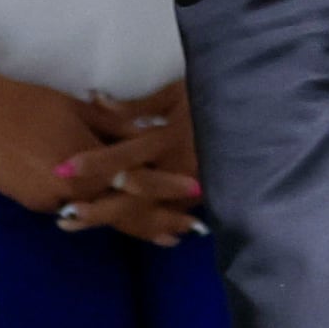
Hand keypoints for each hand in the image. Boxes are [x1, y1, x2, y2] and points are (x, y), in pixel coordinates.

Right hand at [0, 69, 199, 243]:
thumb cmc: (27, 100)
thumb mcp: (78, 107)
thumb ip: (117, 125)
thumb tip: (151, 133)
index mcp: (88, 164)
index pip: (138, 183)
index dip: (168, 190)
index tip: (196, 195)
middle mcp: (72, 192)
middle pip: (123, 212)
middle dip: (156, 222)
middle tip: (185, 231)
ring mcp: (50, 202)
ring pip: (97, 215)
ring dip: (128, 223)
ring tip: (160, 234)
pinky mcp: (33, 203)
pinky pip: (72, 209)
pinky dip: (94, 213)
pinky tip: (110, 217)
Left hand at [55, 79, 203, 245]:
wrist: (265, 114)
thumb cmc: (218, 95)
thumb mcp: (178, 93)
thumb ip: (138, 105)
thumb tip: (97, 100)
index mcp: (170, 138)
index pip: (126, 155)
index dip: (95, 164)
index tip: (64, 170)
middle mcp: (180, 167)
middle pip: (134, 196)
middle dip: (100, 209)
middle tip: (66, 218)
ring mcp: (196, 187)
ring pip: (153, 213)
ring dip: (120, 222)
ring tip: (84, 225)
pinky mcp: (208, 197)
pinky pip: (175, 216)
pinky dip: (154, 226)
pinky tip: (137, 233)